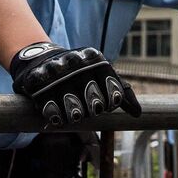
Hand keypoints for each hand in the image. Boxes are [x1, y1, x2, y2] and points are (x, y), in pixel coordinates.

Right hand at [7, 42, 140, 127]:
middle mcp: (77, 64)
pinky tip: (58, 114)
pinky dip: (57, 118)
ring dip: (76, 116)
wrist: (41, 59)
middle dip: (93, 109)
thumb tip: (138, 113)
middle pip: (96, 105)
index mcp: (96, 59)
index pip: (114, 95)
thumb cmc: (79, 72)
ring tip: (72, 111)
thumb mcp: (101, 73)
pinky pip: (54, 113)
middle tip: (87, 107)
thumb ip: (120, 90)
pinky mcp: (38, 85)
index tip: (104, 103)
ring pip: (76, 113)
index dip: (110, 103)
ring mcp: (57, 74)